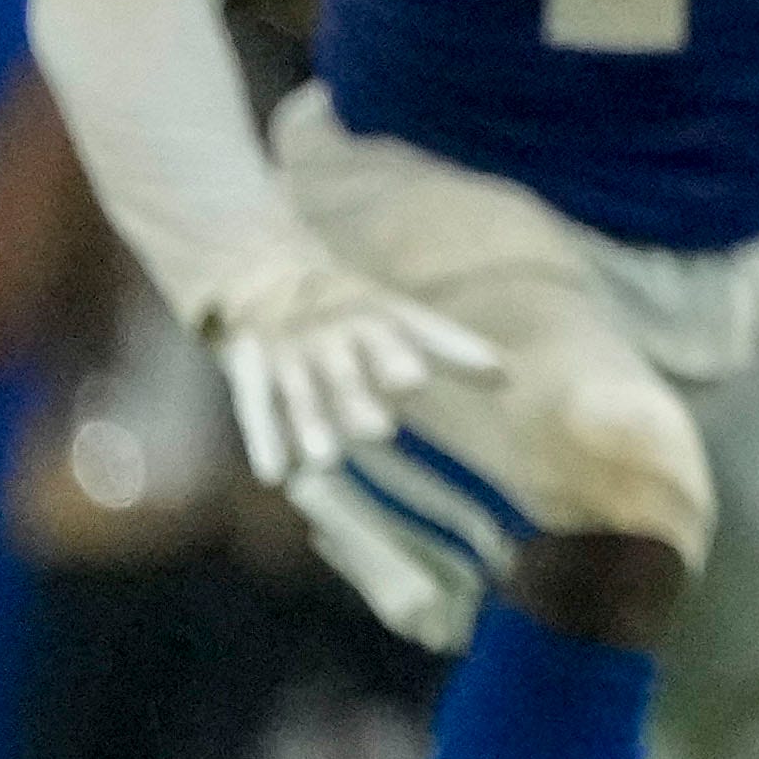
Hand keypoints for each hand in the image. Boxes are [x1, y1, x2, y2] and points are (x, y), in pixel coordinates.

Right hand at [197, 243, 503, 485]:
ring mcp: (287, 354)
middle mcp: (328, 334)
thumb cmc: (353, 313)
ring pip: (298, 394)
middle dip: (356, 396)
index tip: (416, 379)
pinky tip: (276, 476)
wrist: (263, 282)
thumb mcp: (400, 318)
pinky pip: (252, 407)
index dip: (398, 354)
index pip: (392, 333)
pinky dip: (263, 438)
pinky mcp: (250, 372)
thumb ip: (452, 347)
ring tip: (328, 460)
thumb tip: (507, 375)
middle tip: (381, 429)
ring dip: (310, 425)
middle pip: (342, 369)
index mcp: (371, 316)